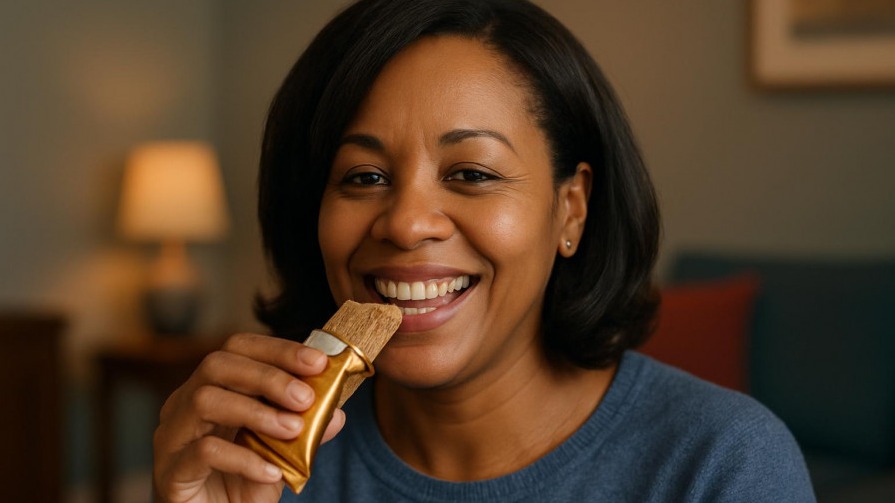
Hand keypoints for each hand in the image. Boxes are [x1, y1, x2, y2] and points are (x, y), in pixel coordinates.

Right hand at [153, 333, 345, 502]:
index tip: (318, 362)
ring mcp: (171, 437)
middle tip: (305, 398)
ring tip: (292, 430)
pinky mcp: (169, 472)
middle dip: (268, 376)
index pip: (238, 348)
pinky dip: (244, 459)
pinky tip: (272, 472)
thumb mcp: (280, 452)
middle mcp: (183, 404)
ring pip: (205, 400)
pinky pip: (203, 452)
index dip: (279, 350)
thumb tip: (337, 414)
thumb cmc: (242, 483)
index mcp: (210, 388)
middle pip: (216, 364)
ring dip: (257, 412)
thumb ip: (306, 431)